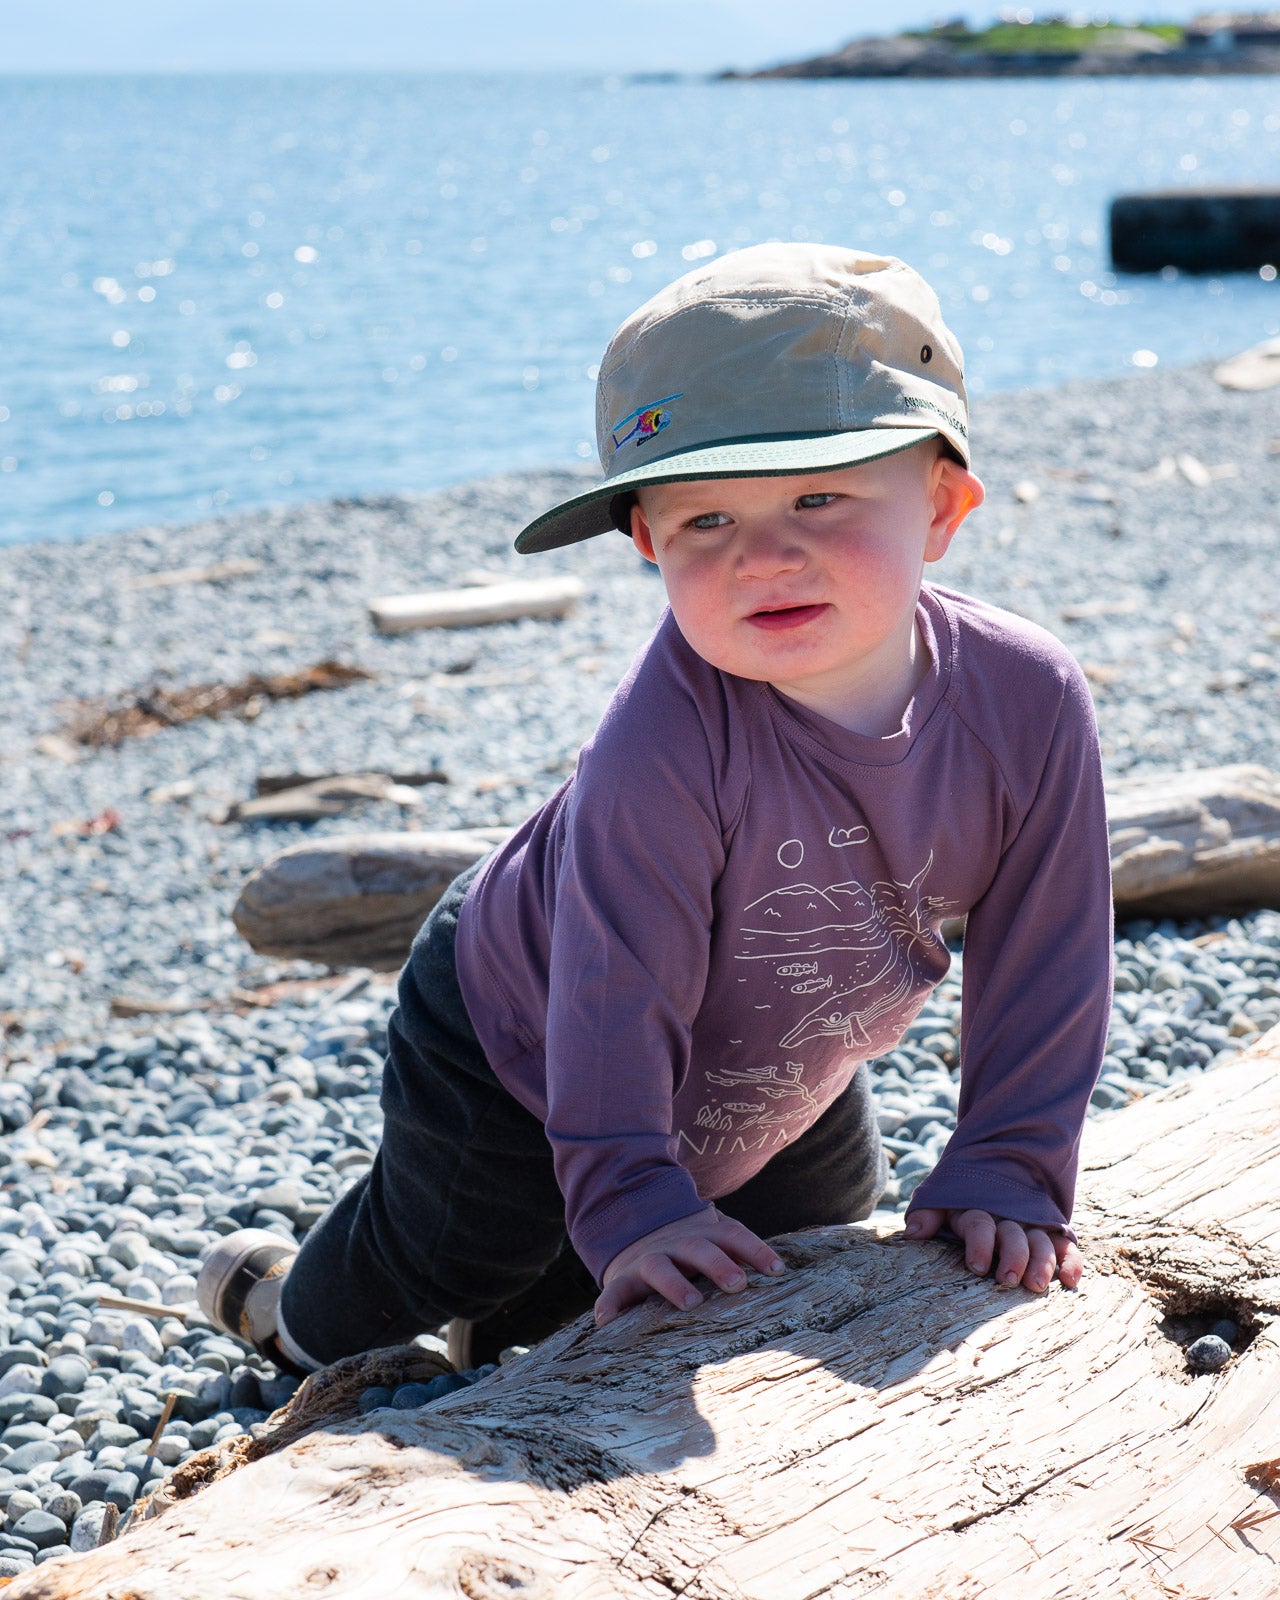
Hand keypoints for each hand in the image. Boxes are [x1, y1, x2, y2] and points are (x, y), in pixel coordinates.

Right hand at [595, 1207, 785, 1325]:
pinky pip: (613, 1292)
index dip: (755, 1250)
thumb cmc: (694, 1251)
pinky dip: (609, 1305)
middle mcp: (677, 1244)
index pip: (734, 1236)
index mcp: (704, 1234)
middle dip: (718, 1264)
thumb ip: (743, 1256)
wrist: (640, 1232)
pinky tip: (606, 1322)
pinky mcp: (623, 1280)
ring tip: (691, 1302)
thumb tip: (786, 1277)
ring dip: (675, 1283)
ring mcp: (648, 1261)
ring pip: (660, 1267)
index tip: (777, 1271)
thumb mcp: (716, 1243)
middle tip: (738, 1283)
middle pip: (699, 1248)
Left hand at [904, 1207, 1082, 1293]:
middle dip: (1012, 1256)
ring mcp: (1031, 1225)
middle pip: (1013, 1235)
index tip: (976, 1265)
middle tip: (1008, 1280)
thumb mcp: (939, 1201)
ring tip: (1036, 1285)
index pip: (979, 1223)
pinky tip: (1071, 1281)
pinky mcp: (1050, 1233)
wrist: (992, 1169)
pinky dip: (1071, 1261)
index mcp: (977, 1210)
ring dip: (1041, 1262)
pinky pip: (1065, 1246)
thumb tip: (912, 1233)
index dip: (979, 1243)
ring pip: (1040, 1242)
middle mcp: (1007, 1217)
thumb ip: (927, 1214)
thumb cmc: (959, 1199)